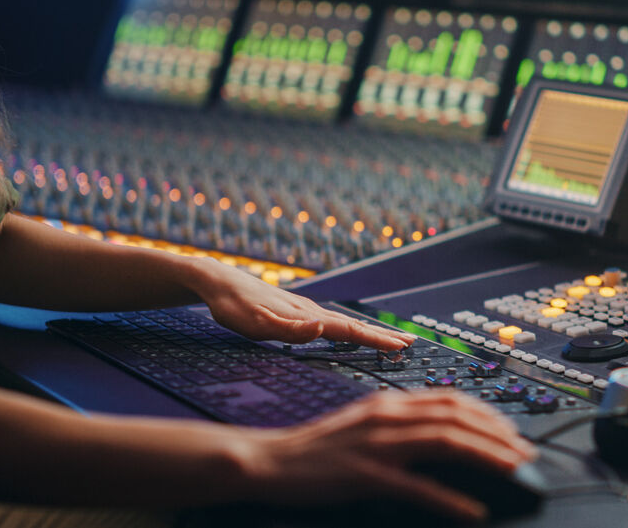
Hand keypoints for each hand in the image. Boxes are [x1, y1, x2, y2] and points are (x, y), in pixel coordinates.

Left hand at [189, 258, 415, 350]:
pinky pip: (329, 322)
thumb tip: (321, 330)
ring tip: (388, 339)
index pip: (349, 330)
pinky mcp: (294, 311)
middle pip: (353, 325)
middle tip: (411, 342)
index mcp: (306, 317)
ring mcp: (303, 310)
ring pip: (343, 322)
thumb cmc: (232, 306)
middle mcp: (310, 312)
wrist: (217, 281)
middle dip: (382, 335)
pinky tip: (347, 332)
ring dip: (368, 331)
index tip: (402, 347)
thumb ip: (289, 329)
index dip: (376, 340)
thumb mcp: (254, 323)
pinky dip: (347, 329)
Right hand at [243, 390, 537, 522]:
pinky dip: (450, 499)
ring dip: (486, 455)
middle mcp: (387, 416)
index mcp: (388, 403)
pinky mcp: (365, 475)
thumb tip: (440, 434)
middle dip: (498, 434)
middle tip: (526, 452)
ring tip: (514, 470)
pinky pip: (417, 487)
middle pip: (456, 416)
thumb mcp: (363, 425)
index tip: (512, 430)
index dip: (488, 413)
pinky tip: (472, 510)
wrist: (269, 461)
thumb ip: (399, 424)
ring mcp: (377, 444)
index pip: (450, 399)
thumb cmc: (317, 449)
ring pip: (445, 442)